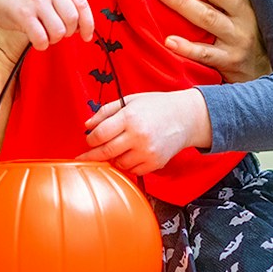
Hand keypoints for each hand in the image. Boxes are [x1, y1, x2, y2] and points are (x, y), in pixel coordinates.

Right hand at [0, 0, 94, 50]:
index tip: (86, 35)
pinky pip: (42, 38)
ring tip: (46, 35)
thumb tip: (83, 25)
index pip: (81, 3)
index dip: (88, 23)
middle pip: (72, 18)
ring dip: (54, 39)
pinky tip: (37, 40)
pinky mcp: (23, 14)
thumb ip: (64, 0)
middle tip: (58, 33)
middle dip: (68, 32)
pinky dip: (42, 44)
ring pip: (59, 30)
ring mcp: (35, 0)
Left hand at [78, 89, 210, 175]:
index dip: (90, 139)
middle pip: (106, 152)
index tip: (89, 139)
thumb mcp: (129, 101)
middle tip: (87, 155)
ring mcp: (147, 151)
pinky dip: (127, 165)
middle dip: (92, 155)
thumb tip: (87, 125)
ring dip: (113, 158)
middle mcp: (138, 136)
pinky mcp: (155, 163)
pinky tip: (131, 154)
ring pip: (118, 163)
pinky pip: (132, 170)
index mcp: (130, 117)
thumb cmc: (156, 107)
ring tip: (117, 148)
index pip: (100, 134)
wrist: (185, 117)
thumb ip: (106, 112)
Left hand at [154, 0, 270, 82]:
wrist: (265, 72)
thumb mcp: (245, 7)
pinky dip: (187, 47)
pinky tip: (169, 40)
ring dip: (183, 2)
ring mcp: (238, 39)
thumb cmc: (246, 32)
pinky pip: (206, 54)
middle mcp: (246, 15)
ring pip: (209, 18)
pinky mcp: (230, 61)